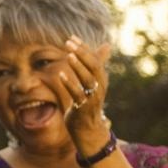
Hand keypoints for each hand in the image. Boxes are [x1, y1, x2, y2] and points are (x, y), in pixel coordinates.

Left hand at [52, 36, 112, 150]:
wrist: (89, 129)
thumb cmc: (89, 102)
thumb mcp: (94, 81)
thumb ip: (96, 64)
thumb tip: (107, 45)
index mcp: (101, 79)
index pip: (94, 60)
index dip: (84, 48)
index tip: (72, 37)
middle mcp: (99, 87)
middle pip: (94, 67)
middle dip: (82, 54)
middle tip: (69, 42)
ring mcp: (93, 98)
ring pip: (88, 80)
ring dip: (78, 67)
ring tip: (68, 55)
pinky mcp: (83, 108)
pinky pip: (77, 95)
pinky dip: (70, 84)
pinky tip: (61, 76)